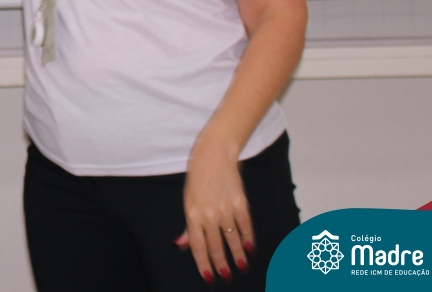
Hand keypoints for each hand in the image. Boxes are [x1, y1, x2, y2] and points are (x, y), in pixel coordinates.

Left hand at [176, 138, 253, 283]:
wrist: (214, 154)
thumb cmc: (198, 177)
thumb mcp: (187, 200)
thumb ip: (188, 225)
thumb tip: (181, 245)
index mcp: (192, 214)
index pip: (197, 246)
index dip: (203, 263)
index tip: (209, 277)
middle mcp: (208, 214)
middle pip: (215, 245)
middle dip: (221, 264)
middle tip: (226, 276)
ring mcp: (225, 208)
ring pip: (232, 239)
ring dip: (237, 256)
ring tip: (241, 267)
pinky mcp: (240, 202)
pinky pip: (245, 226)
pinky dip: (248, 238)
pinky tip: (250, 248)